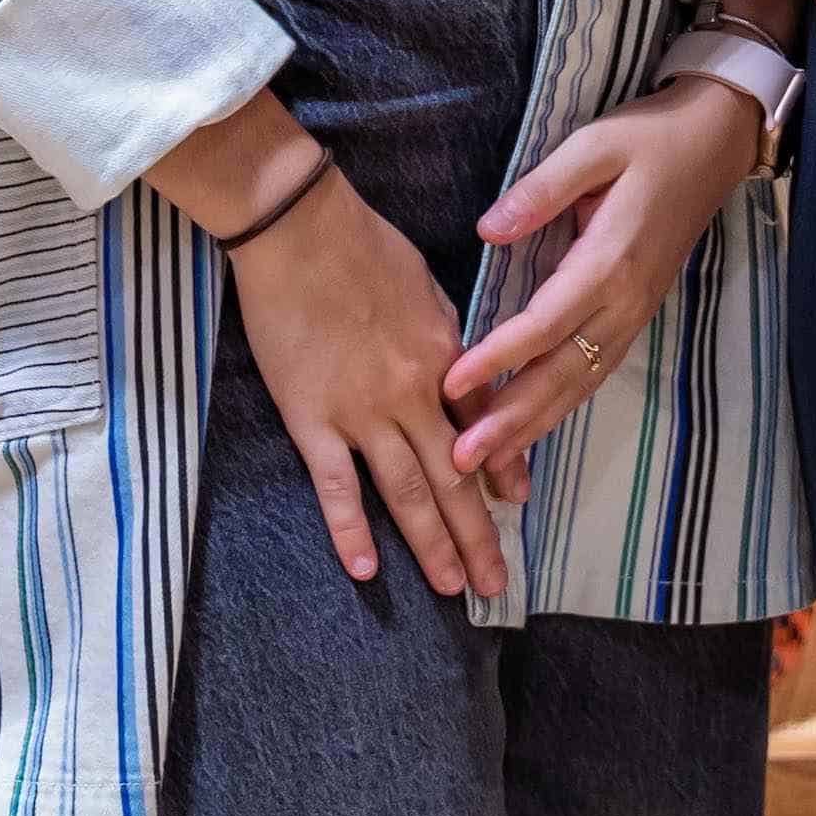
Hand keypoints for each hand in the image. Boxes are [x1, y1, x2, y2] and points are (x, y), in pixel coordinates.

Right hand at [228, 166, 506, 602]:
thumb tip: (470, 385)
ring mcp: (360, 411)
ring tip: (454, 588)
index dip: (503, 471)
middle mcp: (412, 394)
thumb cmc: (365, 246)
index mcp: (445, 358)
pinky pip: (334, 484)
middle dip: (478, 534)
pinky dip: (350, 529)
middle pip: (454, 476)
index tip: (515, 508)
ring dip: (433, 544)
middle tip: (498, 584)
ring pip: (406, 491)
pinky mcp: (310, 417)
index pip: (484, 428)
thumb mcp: (428, 289)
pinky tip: (366, 568)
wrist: (299, 227)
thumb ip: (449, 344)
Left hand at [441, 79, 771, 488]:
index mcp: (610, 260)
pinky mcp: (636, 316)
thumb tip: (487, 229)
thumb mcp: (594, 145)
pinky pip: (595, 374)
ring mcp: (634, 314)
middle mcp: (624, 301)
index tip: (451, 387)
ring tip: (489, 466)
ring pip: (580, 384)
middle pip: (561, 374)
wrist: (714, 144)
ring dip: (533, 427)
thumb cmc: (648, 139)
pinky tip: (532, 431)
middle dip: (510, 420)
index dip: (497, 359)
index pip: (544, 324)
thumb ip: (540, 189)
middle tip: (462, 460)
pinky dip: (562, 408)